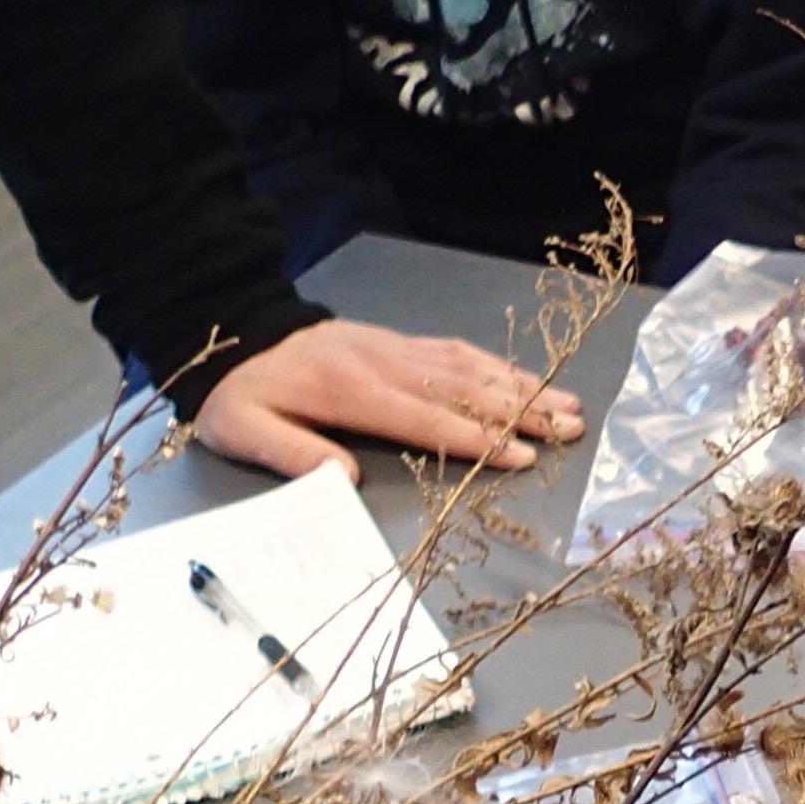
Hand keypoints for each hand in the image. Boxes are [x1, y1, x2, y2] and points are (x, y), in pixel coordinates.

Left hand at [193, 319, 584, 477]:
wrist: (231, 325)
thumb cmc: (240, 390)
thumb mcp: (244, 429)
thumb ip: (293, 454)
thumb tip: (346, 477)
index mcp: (354, 392)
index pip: (429, 419)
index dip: (479, 438)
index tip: (523, 455)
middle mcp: (385, 364)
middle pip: (464, 389)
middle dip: (523, 410)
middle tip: (573, 429)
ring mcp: (395, 348)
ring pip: (468, 366)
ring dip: (522, 386)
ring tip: (568, 404)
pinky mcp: (396, 341)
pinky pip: (453, 350)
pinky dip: (494, 364)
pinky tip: (522, 377)